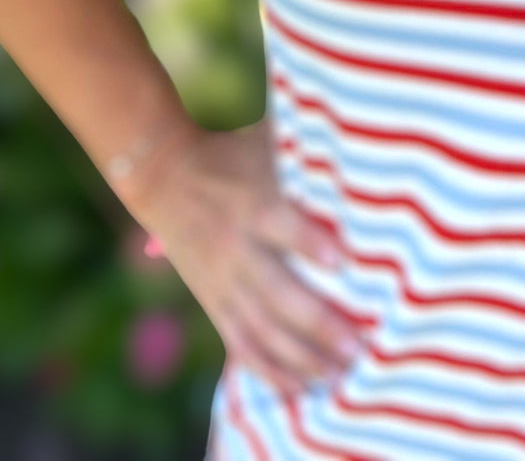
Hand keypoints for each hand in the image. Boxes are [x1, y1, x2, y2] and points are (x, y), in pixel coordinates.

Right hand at [124, 115, 362, 397]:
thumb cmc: (231, 152)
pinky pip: (241, 344)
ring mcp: (222, 282)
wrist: (163, 174)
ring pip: (262, 329)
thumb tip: (361, 137)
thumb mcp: (266, 142)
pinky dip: (269, 370)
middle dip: (319, 324)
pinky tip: (299, 387)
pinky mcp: (213, 302)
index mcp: (252, 205)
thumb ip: (306, 151)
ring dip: (302, 357)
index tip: (344, 262)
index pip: (282, 226)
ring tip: (341, 373)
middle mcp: (236, 250)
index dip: (310, 244)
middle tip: (359, 346)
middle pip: (277, 294)